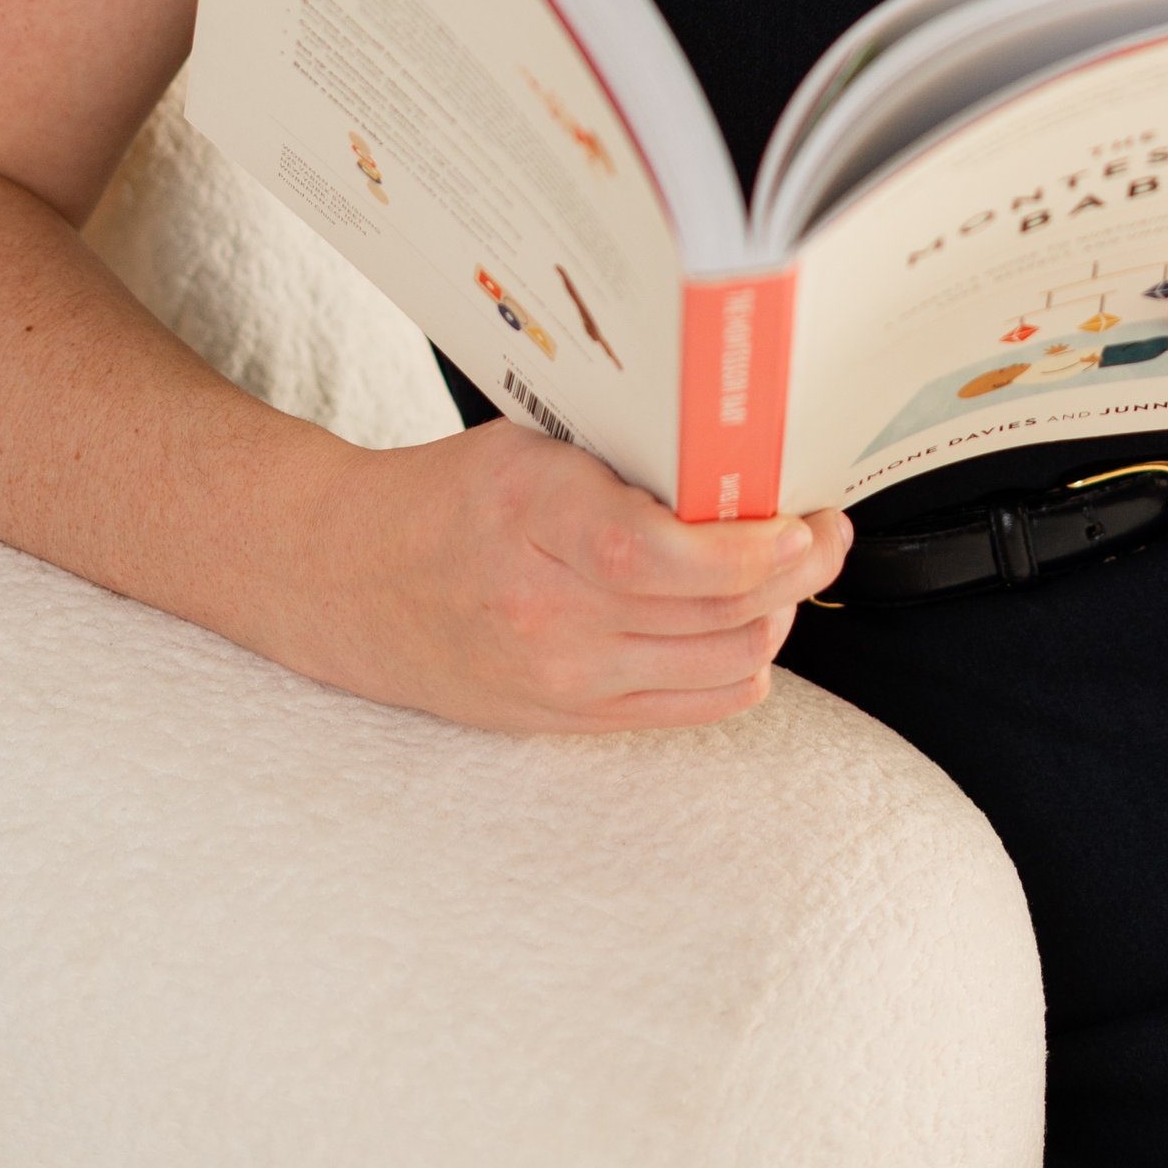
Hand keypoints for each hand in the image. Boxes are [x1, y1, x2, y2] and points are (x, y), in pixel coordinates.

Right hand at [322, 420, 851, 735]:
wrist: (347, 579)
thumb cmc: (442, 501)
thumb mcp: (529, 446)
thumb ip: (623, 460)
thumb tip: (737, 462)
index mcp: (537, 520)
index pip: (674, 555)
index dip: (760, 544)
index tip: (802, 516)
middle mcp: (550, 615)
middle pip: (721, 614)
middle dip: (798, 571)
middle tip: (820, 531)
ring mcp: (561, 680)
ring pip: (722, 665)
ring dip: (777, 616)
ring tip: (787, 572)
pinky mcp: (567, 721)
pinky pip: (692, 707)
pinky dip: (740, 666)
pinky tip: (745, 623)